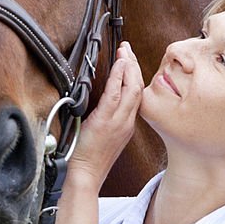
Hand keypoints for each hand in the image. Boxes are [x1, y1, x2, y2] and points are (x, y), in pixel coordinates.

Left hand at [68, 42, 142, 189]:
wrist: (86, 175)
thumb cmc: (90, 158)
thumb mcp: (105, 136)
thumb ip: (108, 118)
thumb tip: (103, 100)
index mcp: (128, 125)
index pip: (137, 94)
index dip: (135, 74)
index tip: (130, 59)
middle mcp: (127, 122)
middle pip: (138, 88)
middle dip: (134, 65)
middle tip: (128, 49)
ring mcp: (119, 122)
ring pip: (131, 89)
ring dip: (129, 67)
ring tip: (125, 52)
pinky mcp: (106, 122)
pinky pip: (116, 95)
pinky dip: (119, 77)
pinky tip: (120, 65)